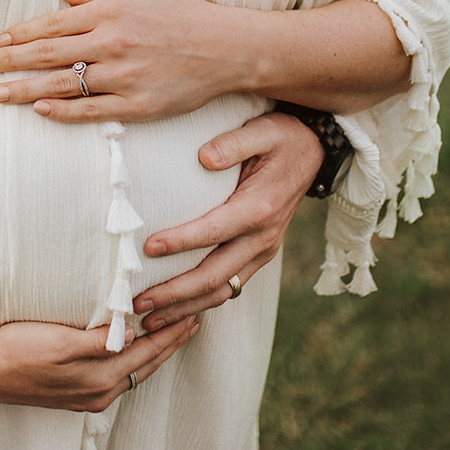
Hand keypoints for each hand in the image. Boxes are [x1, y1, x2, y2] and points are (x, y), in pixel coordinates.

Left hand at [0, 0, 254, 121]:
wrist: (227, 47)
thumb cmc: (185, 14)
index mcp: (109, 12)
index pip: (52, 23)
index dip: (21, 34)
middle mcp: (111, 42)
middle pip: (48, 53)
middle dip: (9, 60)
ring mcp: (123, 75)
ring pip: (62, 83)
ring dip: (25, 89)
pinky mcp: (137, 103)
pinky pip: (92, 109)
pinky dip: (63, 111)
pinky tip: (40, 111)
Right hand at [0, 289, 198, 412]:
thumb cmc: (16, 347)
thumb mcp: (59, 343)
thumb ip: (98, 341)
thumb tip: (134, 330)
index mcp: (99, 378)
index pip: (147, 348)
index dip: (171, 328)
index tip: (193, 306)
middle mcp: (100, 389)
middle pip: (148, 360)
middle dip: (174, 336)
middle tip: (199, 311)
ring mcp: (90, 392)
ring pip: (138, 367)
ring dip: (160, 346)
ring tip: (182, 325)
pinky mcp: (78, 391)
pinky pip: (121, 372)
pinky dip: (138, 356)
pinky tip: (142, 342)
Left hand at [132, 112, 322, 326]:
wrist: (312, 153)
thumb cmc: (282, 137)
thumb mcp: (264, 130)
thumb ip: (234, 142)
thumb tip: (204, 157)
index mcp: (260, 208)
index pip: (215, 231)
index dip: (181, 241)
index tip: (148, 248)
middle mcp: (263, 238)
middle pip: (215, 276)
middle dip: (175, 293)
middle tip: (137, 302)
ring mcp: (261, 251)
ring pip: (221, 291)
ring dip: (184, 308)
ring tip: (148, 320)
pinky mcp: (256, 256)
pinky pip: (228, 287)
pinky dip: (201, 304)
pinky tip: (175, 314)